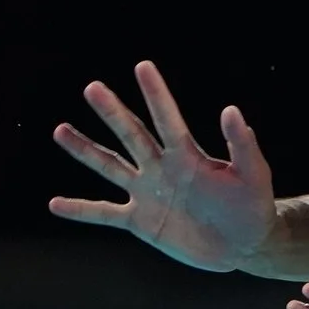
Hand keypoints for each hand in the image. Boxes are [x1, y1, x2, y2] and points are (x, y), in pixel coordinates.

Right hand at [50, 62, 274, 272]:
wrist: (245, 243)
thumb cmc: (253, 205)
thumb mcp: (253, 174)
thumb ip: (242, 145)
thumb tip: (231, 110)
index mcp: (188, 156)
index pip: (168, 119)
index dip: (156, 94)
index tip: (143, 66)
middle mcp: (162, 168)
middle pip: (132, 135)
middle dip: (113, 112)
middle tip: (93, 88)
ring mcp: (148, 193)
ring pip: (110, 167)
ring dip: (85, 150)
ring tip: (60, 130)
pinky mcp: (140, 221)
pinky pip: (104, 214)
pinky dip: (80, 210)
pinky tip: (55, 203)